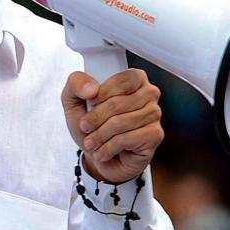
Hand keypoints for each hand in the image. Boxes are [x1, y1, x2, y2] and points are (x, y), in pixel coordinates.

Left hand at [62, 69, 162, 183]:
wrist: (98, 152)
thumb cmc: (92, 124)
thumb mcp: (74, 100)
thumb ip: (76, 83)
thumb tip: (91, 89)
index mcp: (133, 78)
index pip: (120, 81)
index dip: (100, 95)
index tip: (90, 104)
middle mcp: (149, 93)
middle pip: (117, 104)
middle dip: (95, 119)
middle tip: (85, 127)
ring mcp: (154, 114)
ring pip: (120, 123)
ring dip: (99, 136)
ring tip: (92, 142)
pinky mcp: (154, 135)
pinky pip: (127, 139)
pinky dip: (108, 148)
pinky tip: (103, 151)